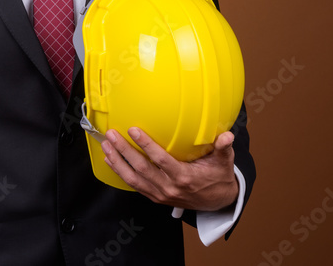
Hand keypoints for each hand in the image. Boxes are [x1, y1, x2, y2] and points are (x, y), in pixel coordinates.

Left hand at [101, 127, 238, 211]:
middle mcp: (169, 188)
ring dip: (117, 161)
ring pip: (133, 179)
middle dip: (123, 150)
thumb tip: (227, 136)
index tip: (133, 130)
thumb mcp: (224, 163)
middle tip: (111, 134)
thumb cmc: (218, 177)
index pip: (161, 160)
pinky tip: (110, 159)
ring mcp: (160, 194)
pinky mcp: (154, 197)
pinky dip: (119, 172)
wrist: (217, 202)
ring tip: (105, 145)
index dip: (146, 145)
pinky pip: (133, 185)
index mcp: (184, 178)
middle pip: (141, 169)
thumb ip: (223, 148)